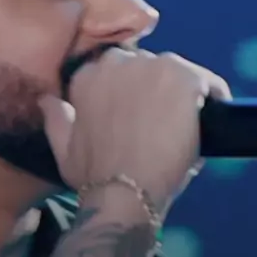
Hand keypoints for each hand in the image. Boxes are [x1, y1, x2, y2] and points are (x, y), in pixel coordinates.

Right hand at [40, 49, 230, 215]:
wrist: (124, 194)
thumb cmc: (93, 177)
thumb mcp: (63, 148)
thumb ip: (56, 118)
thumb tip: (45, 100)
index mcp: (88, 75)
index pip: (116, 69)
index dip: (128, 93)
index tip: (135, 114)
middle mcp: (118, 62)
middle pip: (146, 66)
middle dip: (152, 88)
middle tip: (159, 122)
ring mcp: (152, 67)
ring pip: (175, 72)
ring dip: (179, 93)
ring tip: (182, 123)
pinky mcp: (183, 78)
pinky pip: (206, 82)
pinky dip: (210, 98)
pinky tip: (206, 120)